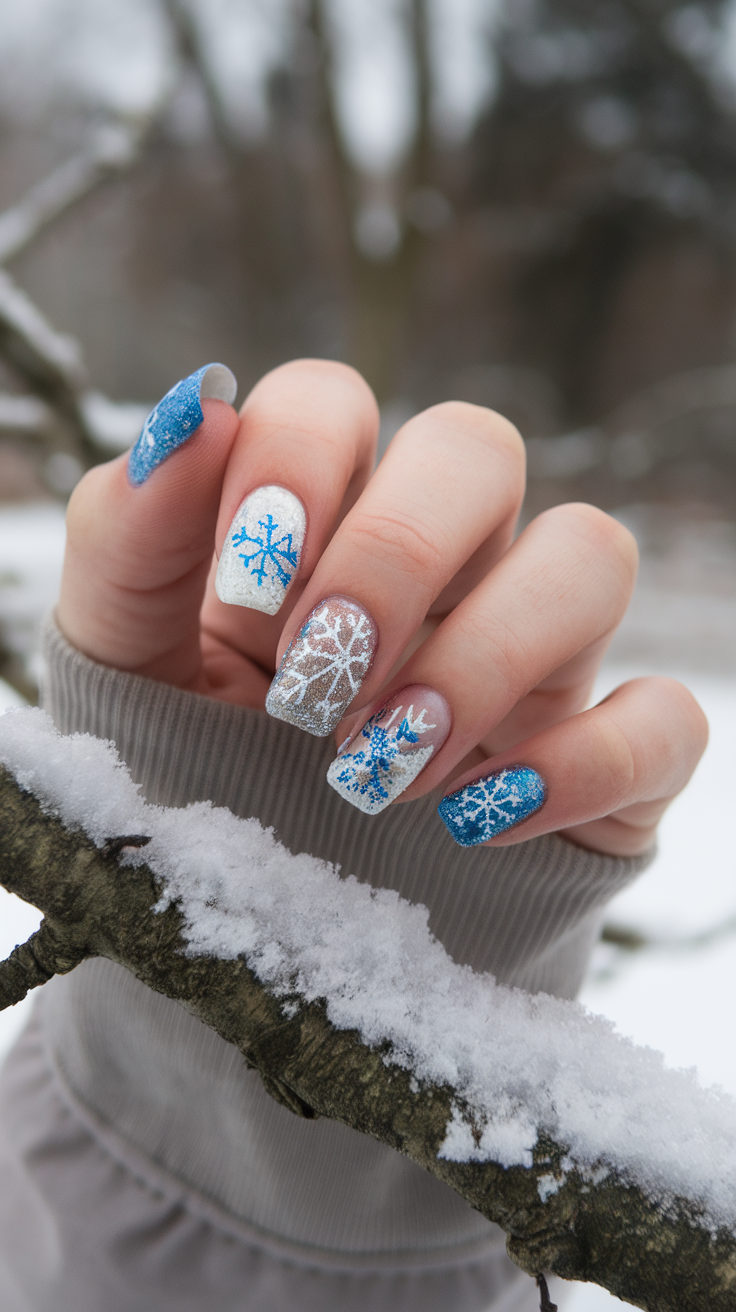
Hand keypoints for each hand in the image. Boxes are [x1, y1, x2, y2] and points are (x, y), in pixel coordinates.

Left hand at [58, 359, 706, 856]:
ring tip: (380, 767)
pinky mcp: (602, 760)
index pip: (334, 400)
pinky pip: (664, 719)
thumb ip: (128, 537)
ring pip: (592, 553)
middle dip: (395, 555)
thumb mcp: (125, 666)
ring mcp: (532, 654)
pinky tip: (477, 822)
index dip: (298, 464)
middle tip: (315, 683)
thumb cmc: (189, 774)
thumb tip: (192, 409)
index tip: (249, 587)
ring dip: (485, 657)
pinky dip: (583, 766)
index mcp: (314, 519)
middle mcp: (439, 565)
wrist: (255, 931)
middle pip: (477, 447)